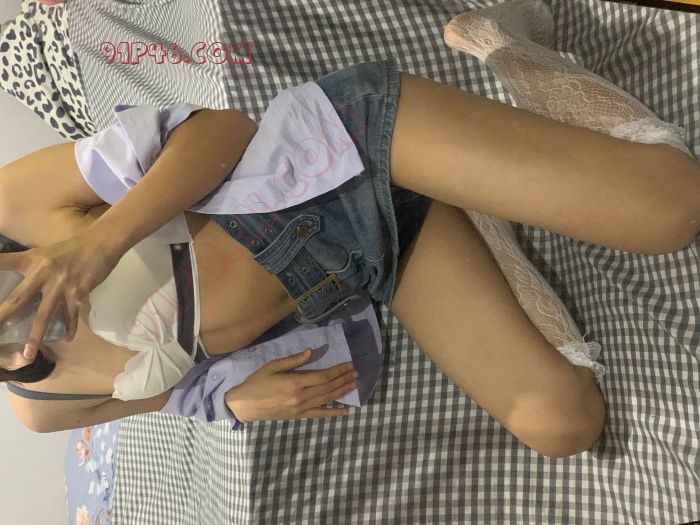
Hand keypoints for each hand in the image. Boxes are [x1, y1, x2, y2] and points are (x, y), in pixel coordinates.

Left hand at [0, 230, 122, 360]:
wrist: (101, 243)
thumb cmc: (72, 247)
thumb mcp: (45, 252)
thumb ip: (31, 266)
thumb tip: (23, 281)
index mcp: (31, 260)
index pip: (3, 263)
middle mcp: (43, 273)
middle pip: (17, 300)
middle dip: (2, 318)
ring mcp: (61, 284)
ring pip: (44, 315)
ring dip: (35, 337)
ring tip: (27, 355)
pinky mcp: (78, 292)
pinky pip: (71, 314)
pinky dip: (70, 327)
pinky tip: (67, 339)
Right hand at [224, 348, 358, 423]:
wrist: (244, 406)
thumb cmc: (257, 382)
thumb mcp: (272, 366)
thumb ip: (293, 360)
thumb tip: (311, 352)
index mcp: (295, 383)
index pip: (323, 376)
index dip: (338, 370)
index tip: (348, 364)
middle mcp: (300, 397)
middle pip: (328, 388)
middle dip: (343, 379)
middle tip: (356, 373)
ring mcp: (300, 409)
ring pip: (327, 400)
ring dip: (342, 392)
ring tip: (354, 385)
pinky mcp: (298, 416)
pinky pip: (319, 414)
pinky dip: (333, 413)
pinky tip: (345, 411)